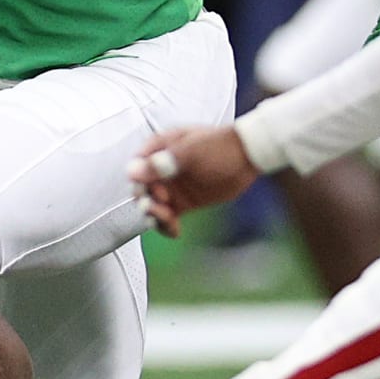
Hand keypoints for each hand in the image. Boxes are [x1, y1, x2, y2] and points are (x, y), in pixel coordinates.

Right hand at [126, 127, 259, 237]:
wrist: (246, 157)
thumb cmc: (219, 146)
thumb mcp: (190, 152)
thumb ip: (162, 163)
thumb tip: (133, 171)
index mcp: (158, 149)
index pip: (137, 167)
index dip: (140, 182)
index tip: (154, 191)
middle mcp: (160, 169)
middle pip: (142, 189)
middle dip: (147, 201)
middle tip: (161, 208)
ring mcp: (171, 186)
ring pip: (153, 205)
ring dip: (155, 216)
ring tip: (169, 221)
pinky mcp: (183, 203)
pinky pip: (168, 216)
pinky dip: (167, 226)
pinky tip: (175, 232)